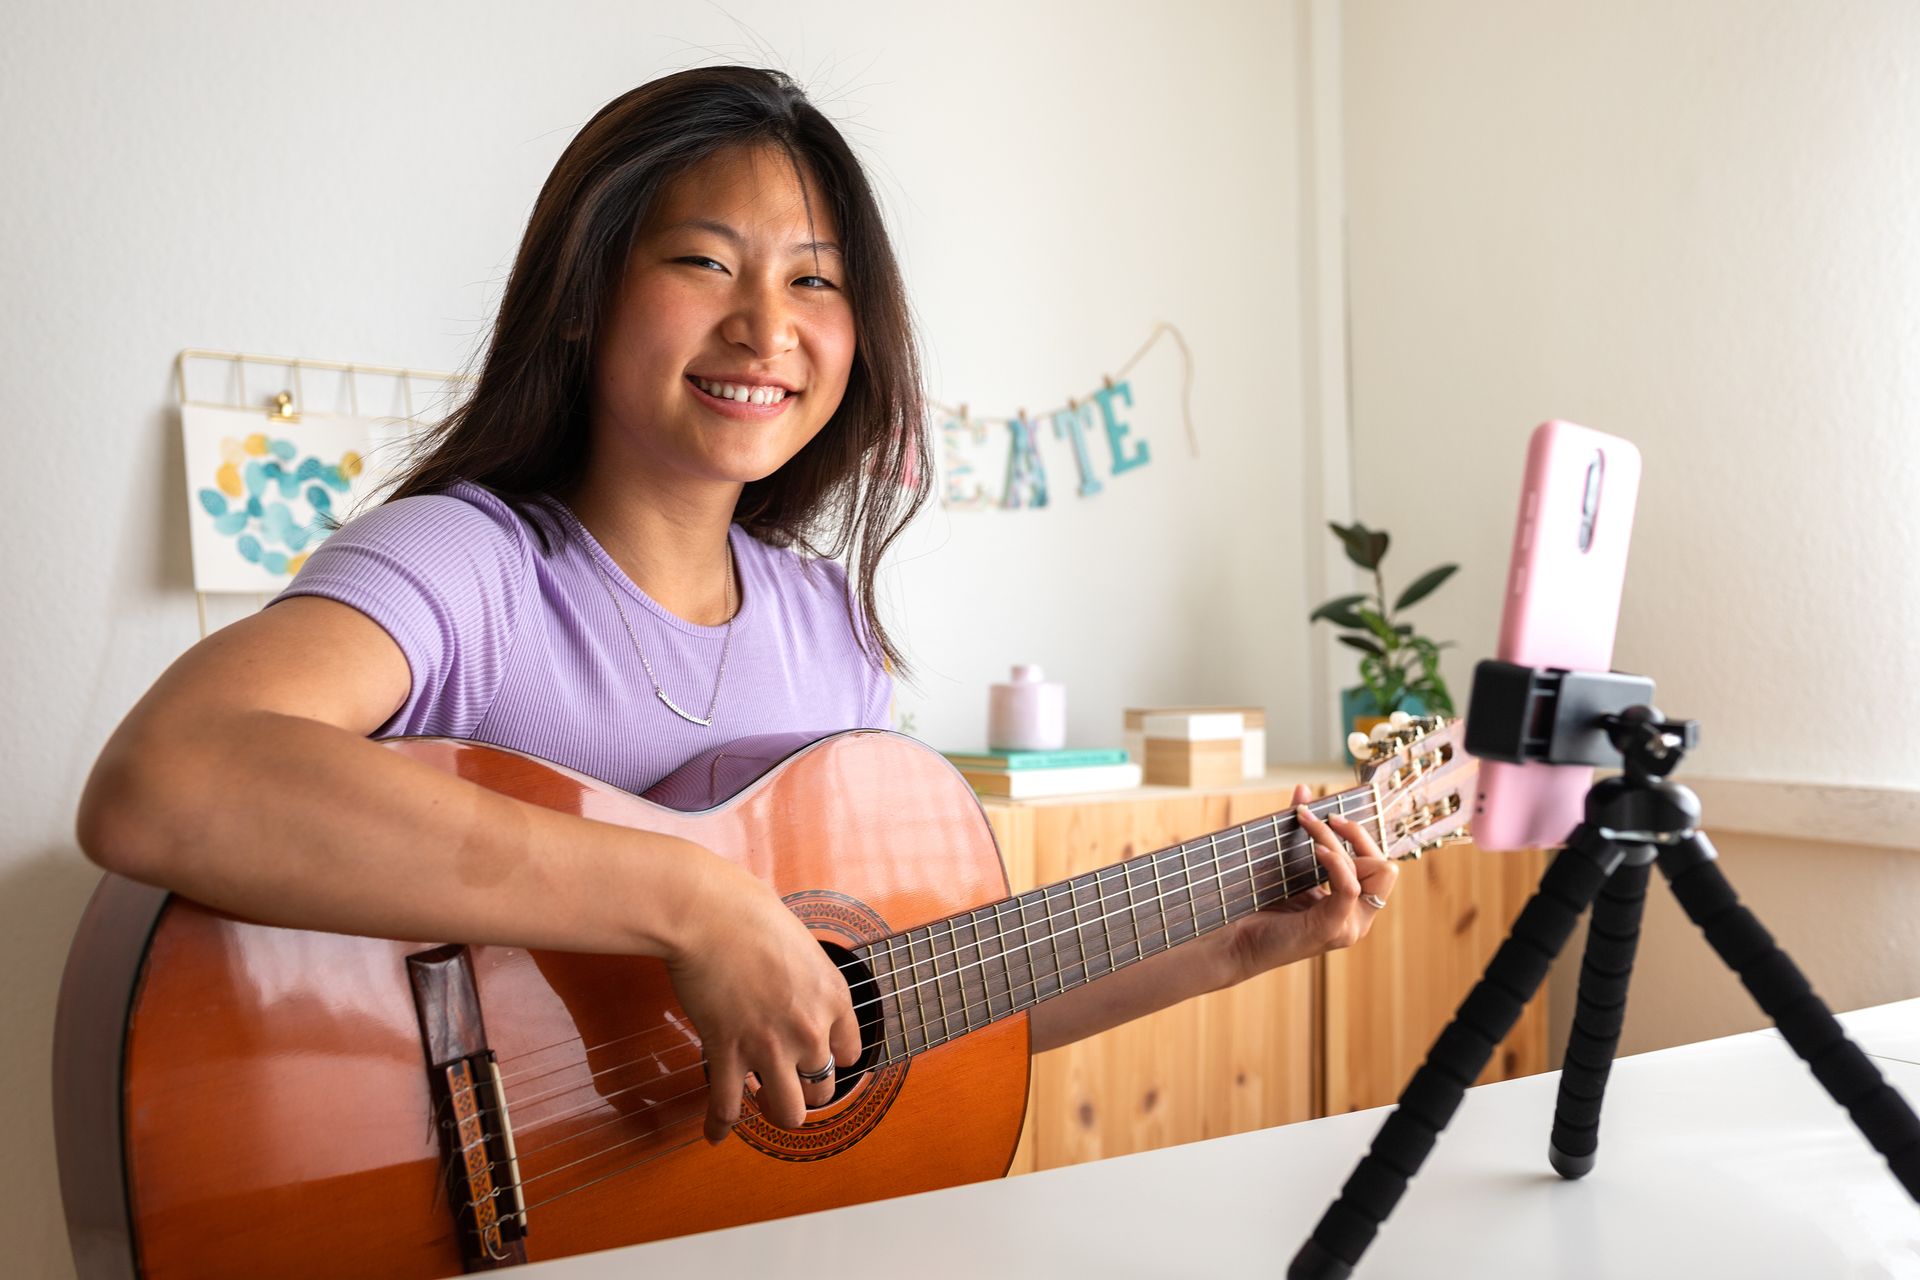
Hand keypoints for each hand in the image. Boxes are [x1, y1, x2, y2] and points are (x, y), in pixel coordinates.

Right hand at [664, 854, 860, 1142]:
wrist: (709, 914)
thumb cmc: (748, 914)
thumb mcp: (801, 945)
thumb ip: (806, 978)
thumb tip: (796, 988)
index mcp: (833, 998)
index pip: (850, 1053)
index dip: (833, 1060)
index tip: (820, 1060)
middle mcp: (810, 1029)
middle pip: (822, 1088)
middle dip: (806, 1089)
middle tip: (788, 1082)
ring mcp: (770, 1047)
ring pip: (787, 1112)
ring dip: (776, 1112)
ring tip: (763, 1105)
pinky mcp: (728, 1053)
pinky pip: (727, 1107)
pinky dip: (719, 1126)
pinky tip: (715, 1134)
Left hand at [1219, 784, 1399, 984]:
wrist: (1235, 940)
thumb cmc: (1261, 904)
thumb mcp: (1289, 862)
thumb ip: (1301, 829)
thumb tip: (1303, 788)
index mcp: (1353, 905)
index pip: (1381, 865)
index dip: (1360, 835)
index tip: (1329, 815)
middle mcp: (1358, 917)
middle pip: (1384, 866)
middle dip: (1357, 835)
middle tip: (1324, 819)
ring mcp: (1349, 926)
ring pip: (1371, 871)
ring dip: (1339, 842)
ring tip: (1309, 827)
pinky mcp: (1332, 929)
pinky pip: (1349, 888)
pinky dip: (1336, 862)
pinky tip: (1315, 849)